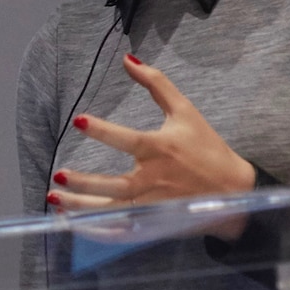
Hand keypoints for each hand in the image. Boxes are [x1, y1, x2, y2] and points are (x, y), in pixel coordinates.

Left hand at [48, 54, 254, 236]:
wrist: (235, 192)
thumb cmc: (207, 147)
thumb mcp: (185, 110)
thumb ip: (156, 83)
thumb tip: (128, 58)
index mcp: (160, 149)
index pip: (127, 139)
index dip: (102, 130)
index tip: (78, 121)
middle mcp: (154, 179)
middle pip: (114, 185)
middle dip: (84, 183)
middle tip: (58, 176)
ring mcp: (152, 205)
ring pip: (112, 210)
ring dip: (81, 208)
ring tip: (54, 201)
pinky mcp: (153, 223)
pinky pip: (120, 231)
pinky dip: (96, 230)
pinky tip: (73, 224)